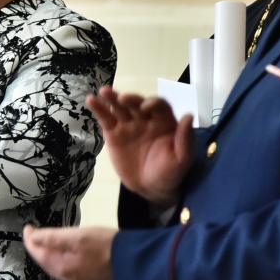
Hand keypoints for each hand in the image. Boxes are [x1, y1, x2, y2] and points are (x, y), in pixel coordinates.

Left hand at [24, 225, 116, 279]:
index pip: (37, 253)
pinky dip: (64, 260)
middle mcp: (68, 279)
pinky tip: (69, 254)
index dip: (30, 239)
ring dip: (51, 255)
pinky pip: (71, 271)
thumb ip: (53, 238)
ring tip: (50, 241)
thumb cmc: (105, 246)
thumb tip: (31, 237)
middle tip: (36, 234)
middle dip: (38, 248)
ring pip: (58, 268)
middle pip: (46, 262)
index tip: (28, 227)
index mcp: (61, 267)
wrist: (136, 266)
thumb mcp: (78, 236)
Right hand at [86, 86, 193, 207]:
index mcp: (164, 121)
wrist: (151, 188)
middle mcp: (146, 118)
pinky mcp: (113, 133)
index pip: (159, 106)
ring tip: (104, 91)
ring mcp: (128, 124)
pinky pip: (106, 118)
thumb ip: (185, 139)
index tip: (146, 108)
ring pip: (120, 107)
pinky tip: (91, 100)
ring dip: (113, 97)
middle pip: (137, 103)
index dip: (153, 103)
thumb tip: (189, 116)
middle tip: (123, 99)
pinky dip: (98, 109)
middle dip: (131, 99)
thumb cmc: (170, 173)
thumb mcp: (183, 159)